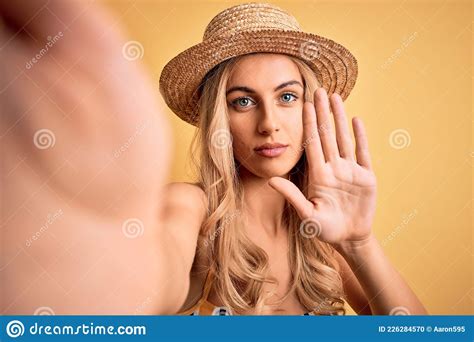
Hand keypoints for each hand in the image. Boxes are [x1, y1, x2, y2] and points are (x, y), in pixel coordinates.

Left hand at [269, 88, 376, 247]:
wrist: (349, 238)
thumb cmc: (325, 230)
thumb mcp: (306, 215)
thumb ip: (291, 196)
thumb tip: (270, 180)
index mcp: (318, 175)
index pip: (312, 143)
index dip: (308, 124)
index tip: (304, 105)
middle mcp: (333, 168)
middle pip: (327, 135)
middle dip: (322, 113)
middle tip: (318, 90)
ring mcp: (350, 171)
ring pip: (343, 138)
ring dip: (340, 118)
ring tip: (336, 97)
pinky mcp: (366, 177)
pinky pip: (362, 153)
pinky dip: (360, 137)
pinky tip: (356, 120)